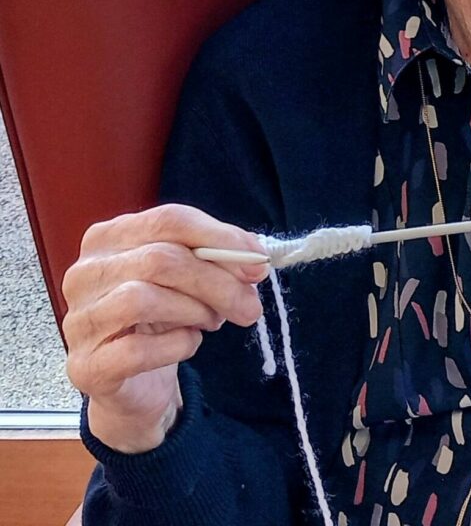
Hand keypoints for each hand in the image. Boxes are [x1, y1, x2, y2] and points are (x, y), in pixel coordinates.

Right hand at [62, 204, 267, 452]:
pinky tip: (188, 344)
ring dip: (195, 311)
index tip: (258, 263)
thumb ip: (219, 258)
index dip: (220, 238)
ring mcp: (79, 320)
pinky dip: (177, 346)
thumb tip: (255, 257)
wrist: (139, 383)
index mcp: (110, 237)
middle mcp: (85, 273)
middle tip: (250, 306)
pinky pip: (136, 350)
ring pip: (143, 299)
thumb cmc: (165, 317)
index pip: (169, 220)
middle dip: (218, 282)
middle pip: (160, 260)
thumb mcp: (192, 277)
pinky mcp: (85, 366)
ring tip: (213, 321)